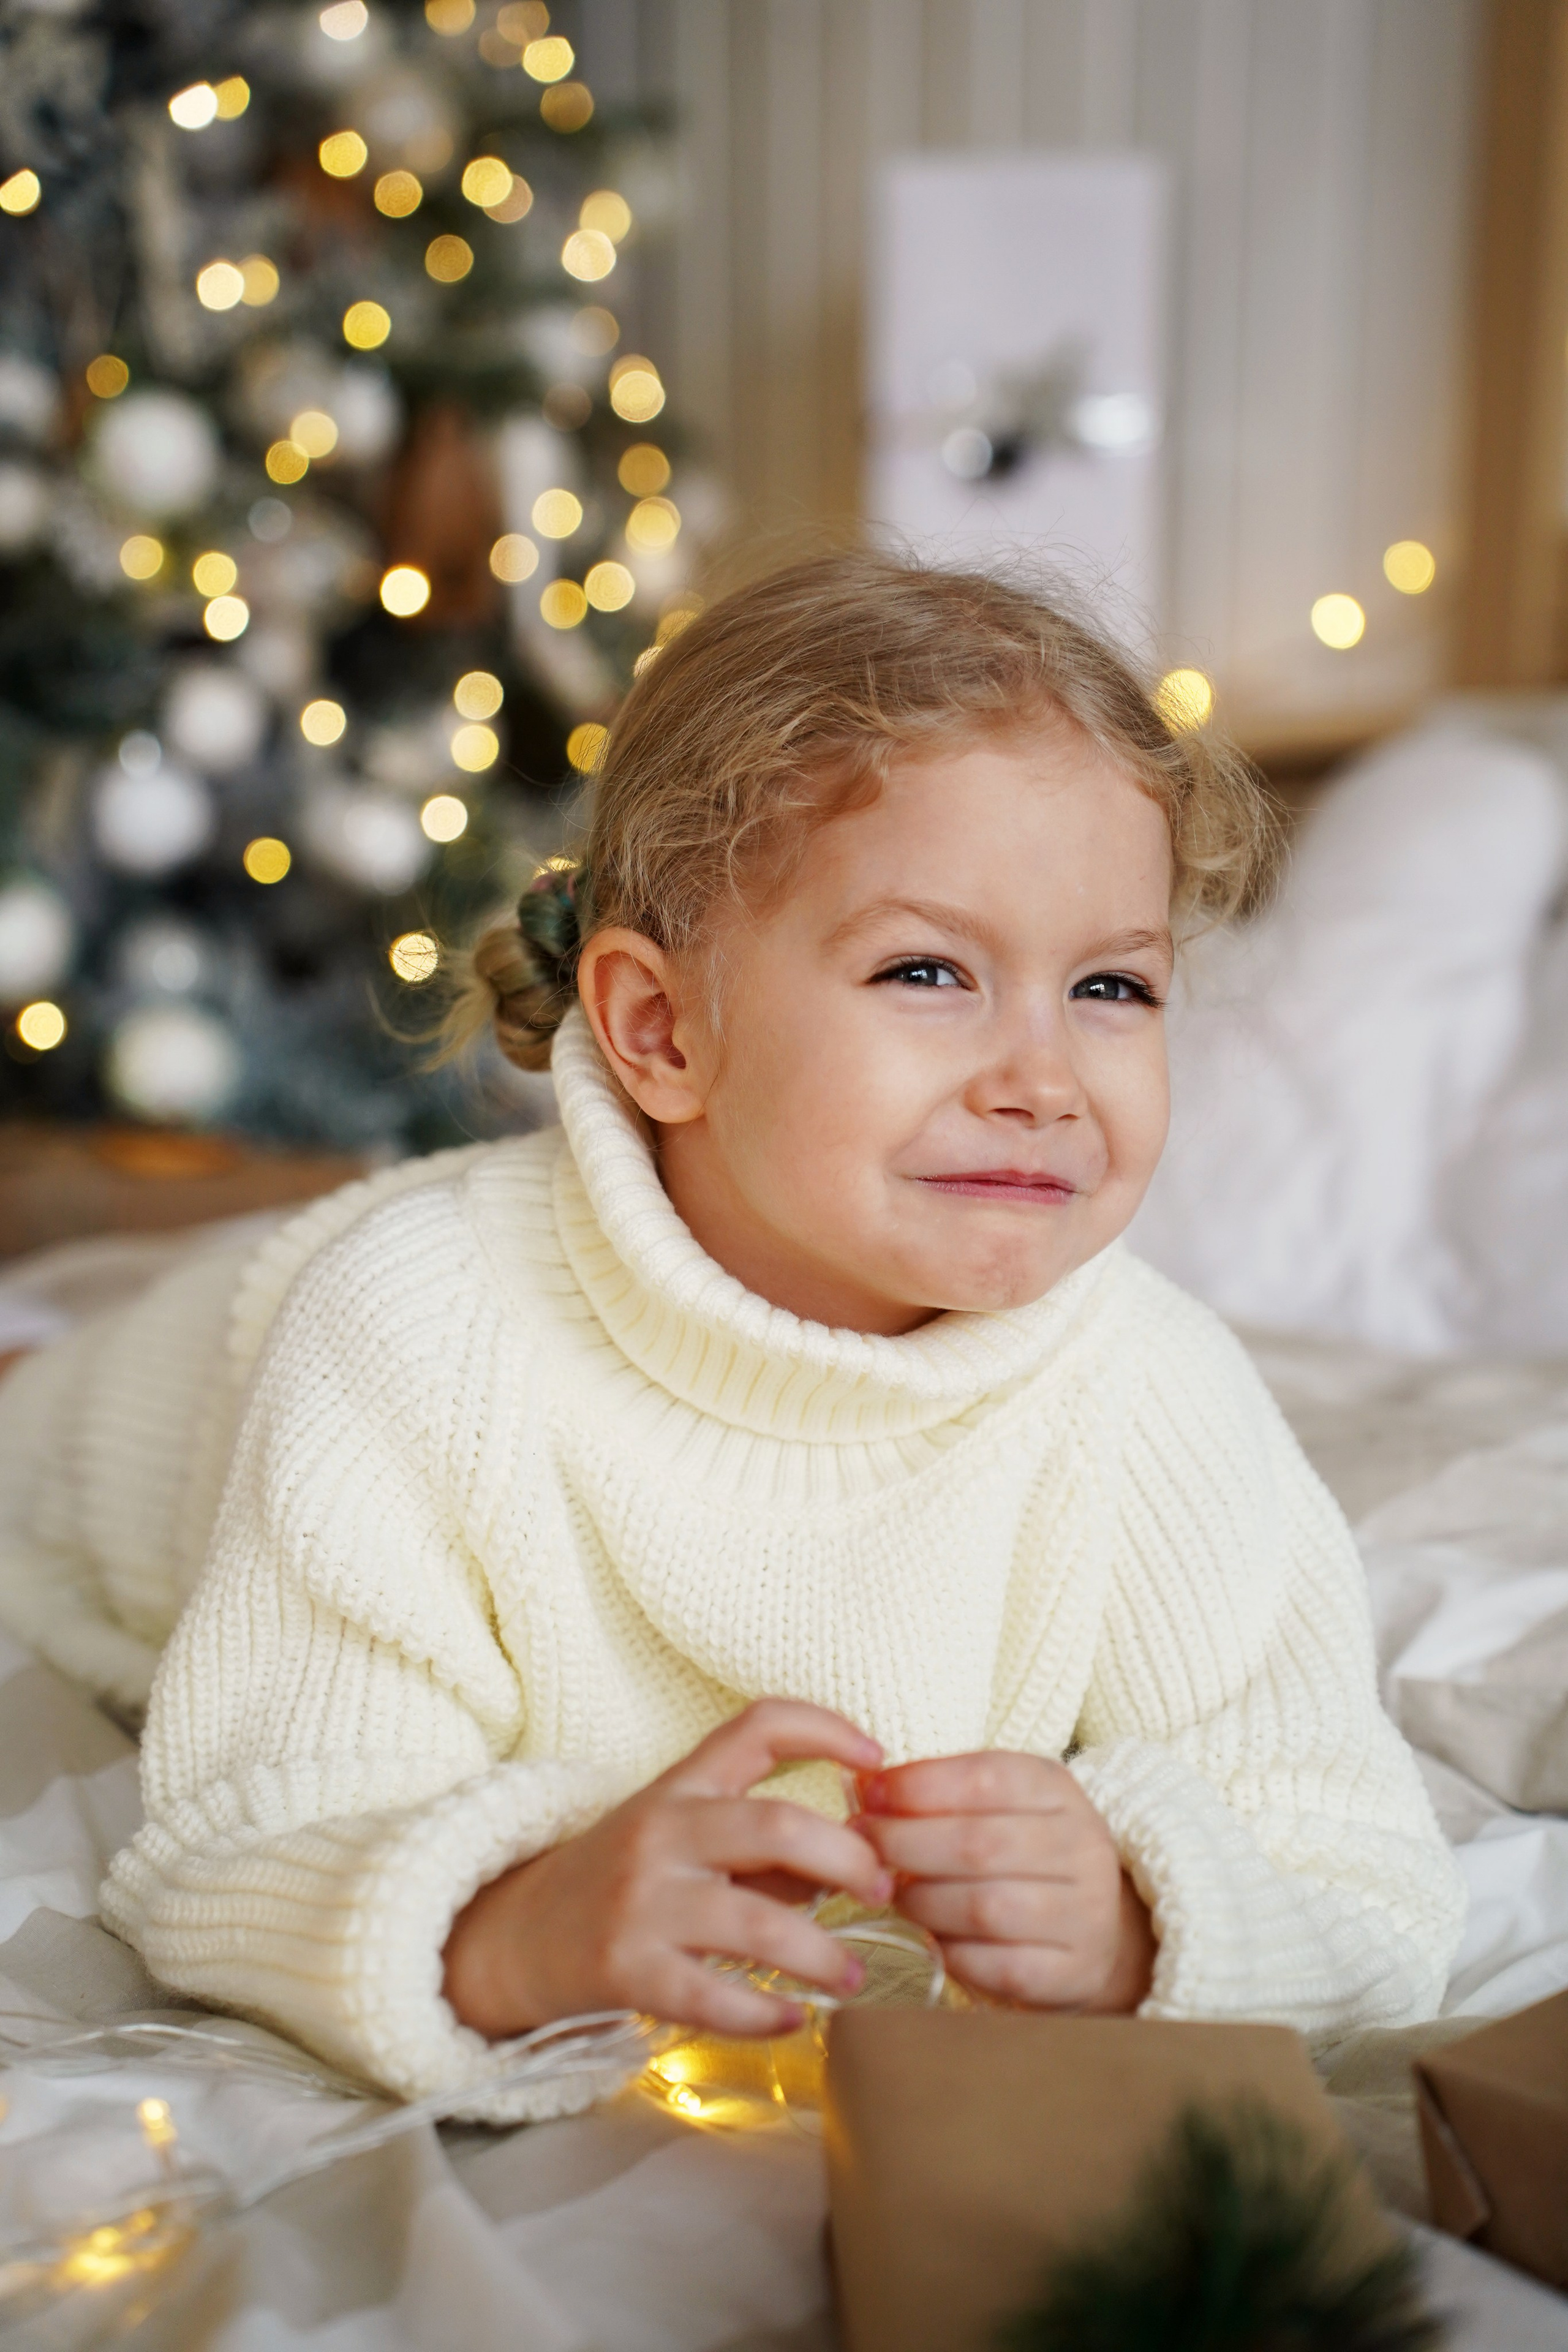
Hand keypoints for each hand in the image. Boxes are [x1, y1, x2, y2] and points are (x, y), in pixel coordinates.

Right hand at [442, 1700, 892, 2040]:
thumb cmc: (625, 1882)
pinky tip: (794, 2019)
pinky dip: (764, 2013)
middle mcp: (662, 1832)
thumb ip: (764, 1849)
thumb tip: (854, 1866)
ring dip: (821, 1953)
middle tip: (883, 1889)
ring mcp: (643, 1902)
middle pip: (776, 1826)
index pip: (756, 1727)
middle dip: (848, 1858)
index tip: (878, 1758)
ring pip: (756, 1923)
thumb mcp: (685, 1840)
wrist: (518, 1937)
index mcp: (680, 1786)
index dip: (824, 1729)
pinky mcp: (626, 1971)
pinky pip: (711, 1997)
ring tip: (854, 1976)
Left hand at [852, 1750, 1155, 2011]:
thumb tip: (868, 1790)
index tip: (870, 1794)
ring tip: (892, 1893)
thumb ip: (942, 1793)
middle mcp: (1083, 1848)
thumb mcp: (999, 1804)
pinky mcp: (1075, 1974)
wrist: (1101, 1926)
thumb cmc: (1024, 1854)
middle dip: (905, 1844)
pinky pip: (999, 1967)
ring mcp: (1086, 1915)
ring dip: (921, 1901)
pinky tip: (932, 1938)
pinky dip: (953, 1952)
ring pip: (984, 1908)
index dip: (919, 1786)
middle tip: (863, 1846)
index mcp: (1058, 1791)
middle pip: (979, 1844)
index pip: (987, 1778)